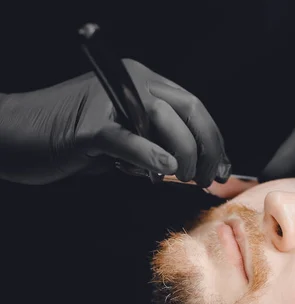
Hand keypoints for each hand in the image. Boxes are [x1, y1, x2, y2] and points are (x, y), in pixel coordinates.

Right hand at [0, 59, 229, 185]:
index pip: (193, 107)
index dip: (214, 138)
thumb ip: (156, 141)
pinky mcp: (88, 127)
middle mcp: (131, 83)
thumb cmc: (70, 137)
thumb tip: (193, 163)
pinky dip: (150, 156)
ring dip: (184, 155)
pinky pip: (129, 139)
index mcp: (142, 82)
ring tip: (182, 177)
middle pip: (188, 110)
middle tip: (206, 178)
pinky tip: (163, 170)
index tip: (222, 167)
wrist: (14, 134)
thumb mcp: (124, 137)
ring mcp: (108, 102)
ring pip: (164, 121)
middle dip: (207, 149)